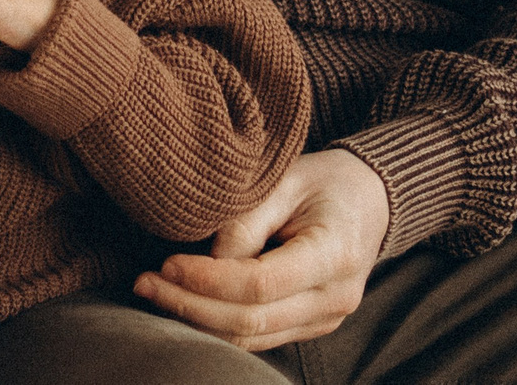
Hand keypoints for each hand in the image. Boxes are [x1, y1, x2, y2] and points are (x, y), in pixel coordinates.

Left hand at [133, 149, 390, 349]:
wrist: (371, 201)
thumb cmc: (326, 181)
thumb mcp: (288, 178)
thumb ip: (247, 219)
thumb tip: (207, 260)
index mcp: (335, 255)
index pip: (261, 284)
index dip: (208, 280)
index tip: (167, 263)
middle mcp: (334, 299)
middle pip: (252, 319)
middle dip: (191, 306)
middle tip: (145, 282)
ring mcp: (324, 319)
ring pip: (253, 337)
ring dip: (197, 321)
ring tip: (153, 292)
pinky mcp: (310, 326)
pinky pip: (259, 336)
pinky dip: (217, 325)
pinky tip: (184, 303)